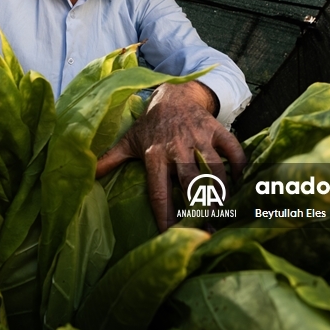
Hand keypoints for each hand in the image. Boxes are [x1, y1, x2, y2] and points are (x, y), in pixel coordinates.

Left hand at [95, 81, 245, 230]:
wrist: (173, 93)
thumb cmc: (150, 125)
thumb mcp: (128, 141)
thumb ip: (110, 160)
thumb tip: (87, 175)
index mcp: (153, 153)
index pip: (158, 192)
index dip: (165, 215)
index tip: (171, 236)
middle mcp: (176, 146)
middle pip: (189, 183)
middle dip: (199, 209)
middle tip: (206, 231)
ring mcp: (198, 136)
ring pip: (213, 169)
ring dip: (221, 192)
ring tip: (224, 214)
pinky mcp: (215, 128)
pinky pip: (232, 149)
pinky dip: (239, 165)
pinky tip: (242, 183)